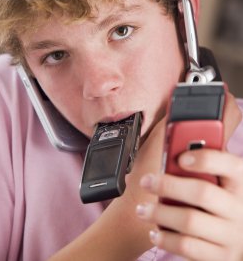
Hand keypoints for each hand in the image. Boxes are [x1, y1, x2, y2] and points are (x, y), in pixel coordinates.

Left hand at [136, 93, 242, 260]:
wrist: (231, 241)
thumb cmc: (215, 197)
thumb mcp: (217, 175)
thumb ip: (201, 157)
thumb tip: (172, 125)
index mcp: (241, 179)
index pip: (229, 162)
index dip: (205, 157)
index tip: (180, 156)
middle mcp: (240, 206)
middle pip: (202, 192)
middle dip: (168, 185)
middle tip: (146, 181)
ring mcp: (232, 234)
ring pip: (190, 221)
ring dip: (160, 213)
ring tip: (142, 209)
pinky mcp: (222, 257)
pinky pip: (189, 248)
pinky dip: (166, 238)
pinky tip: (155, 231)